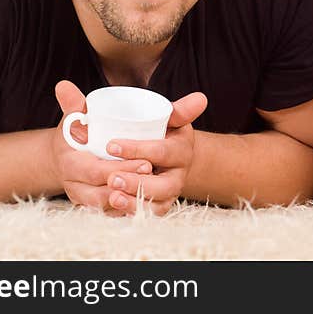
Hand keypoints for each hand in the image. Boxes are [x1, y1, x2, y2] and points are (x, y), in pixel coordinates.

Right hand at [50, 80, 153, 215]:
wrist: (69, 152)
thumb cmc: (77, 130)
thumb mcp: (77, 115)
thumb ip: (77, 102)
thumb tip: (62, 83)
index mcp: (69, 162)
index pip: (94, 172)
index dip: (120, 169)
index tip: (146, 162)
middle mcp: (74, 185)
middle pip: (104, 192)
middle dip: (131, 184)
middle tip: (154, 171)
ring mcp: (85, 199)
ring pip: (110, 208)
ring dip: (132, 201)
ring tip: (155, 188)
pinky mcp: (96, 208)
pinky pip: (112, 216)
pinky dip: (129, 212)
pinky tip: (148, 203)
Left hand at [103, 91, 207, 215]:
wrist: (167, 154)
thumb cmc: (164, 132)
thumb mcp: (171, 118)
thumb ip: (180, 109)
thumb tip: (201, 98)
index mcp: (182, 150)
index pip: (162, 151)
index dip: (138, 150)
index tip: (111, 145)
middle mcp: (179, 175)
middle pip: (163, 185)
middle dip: (137, 183)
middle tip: (112, 178)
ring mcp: (169, 193)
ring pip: (156, 204)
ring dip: (133, 202)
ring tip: (112, 196)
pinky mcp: (158, 206)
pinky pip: (147, 215)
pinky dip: (130, 213)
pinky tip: (113, 206)